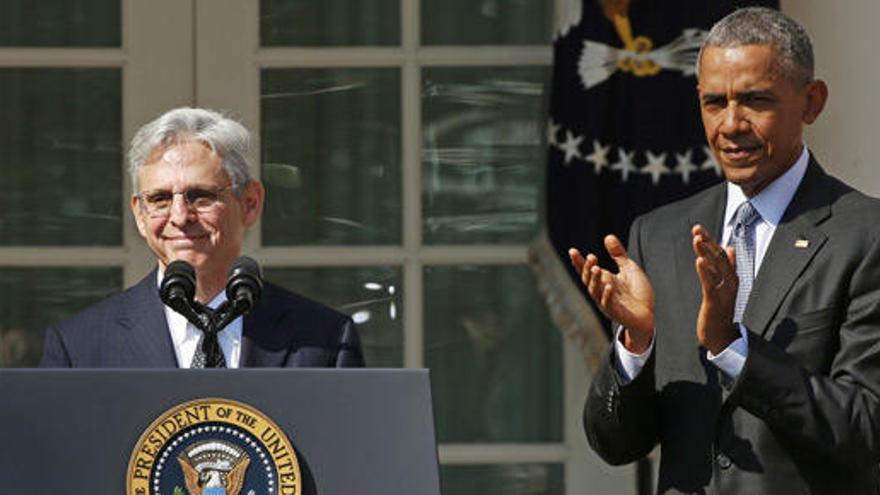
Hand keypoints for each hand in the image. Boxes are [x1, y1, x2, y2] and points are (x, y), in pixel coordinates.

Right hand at [569, 235, 654, 352]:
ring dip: (594, 280)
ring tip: (596, 268)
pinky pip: (608, 304)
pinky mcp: (615, 312)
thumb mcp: (629, 268)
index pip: (586, 270)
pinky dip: (607, 295)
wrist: (648, 314)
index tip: (572, 250)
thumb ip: (618, 254)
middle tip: (591, 257)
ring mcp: (607, 302)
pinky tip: (609, 286)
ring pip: (595, 291)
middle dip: (586, 269)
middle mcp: (601, 291)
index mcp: (603, 280)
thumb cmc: (637, 292)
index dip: (578, 261)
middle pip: (588, 279)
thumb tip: (608, 236)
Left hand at [691, 224, 739, 353]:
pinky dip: (705, 272)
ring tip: (697, 239)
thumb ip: (727, 266)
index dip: (709, 240)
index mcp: (730, 276)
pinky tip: (698, 261)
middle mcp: (729, 281)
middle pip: (718, 257)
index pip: (719, 254)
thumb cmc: (721, 310)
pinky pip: (710, 284)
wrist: (722, 336)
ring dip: (706, 252)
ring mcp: (724, 291)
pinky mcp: (715, 301)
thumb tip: (730, 248)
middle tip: (697, 228)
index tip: (698, 229)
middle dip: (707, 242)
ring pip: (715, 268)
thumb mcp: (724, 286)